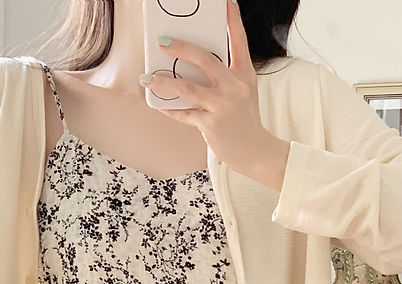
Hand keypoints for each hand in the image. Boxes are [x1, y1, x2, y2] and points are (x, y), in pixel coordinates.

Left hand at [141, 0, 289, 190]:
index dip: (232, 20)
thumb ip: (225, 76)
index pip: (238, 41)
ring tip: (147, 78)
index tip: (225, 1)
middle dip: (182, 49)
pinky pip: (185, 114)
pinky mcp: (212, 124)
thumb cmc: (244, 120)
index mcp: (244, 74)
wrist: (254, 151)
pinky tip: (158, 105)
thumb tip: (193, 65)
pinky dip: (171, 110)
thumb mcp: (242, 92)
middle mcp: (235, 86)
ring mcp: (223, 105)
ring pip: (188, 88)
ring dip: (164, 83)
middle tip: (163, 42)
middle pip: (206, 60)